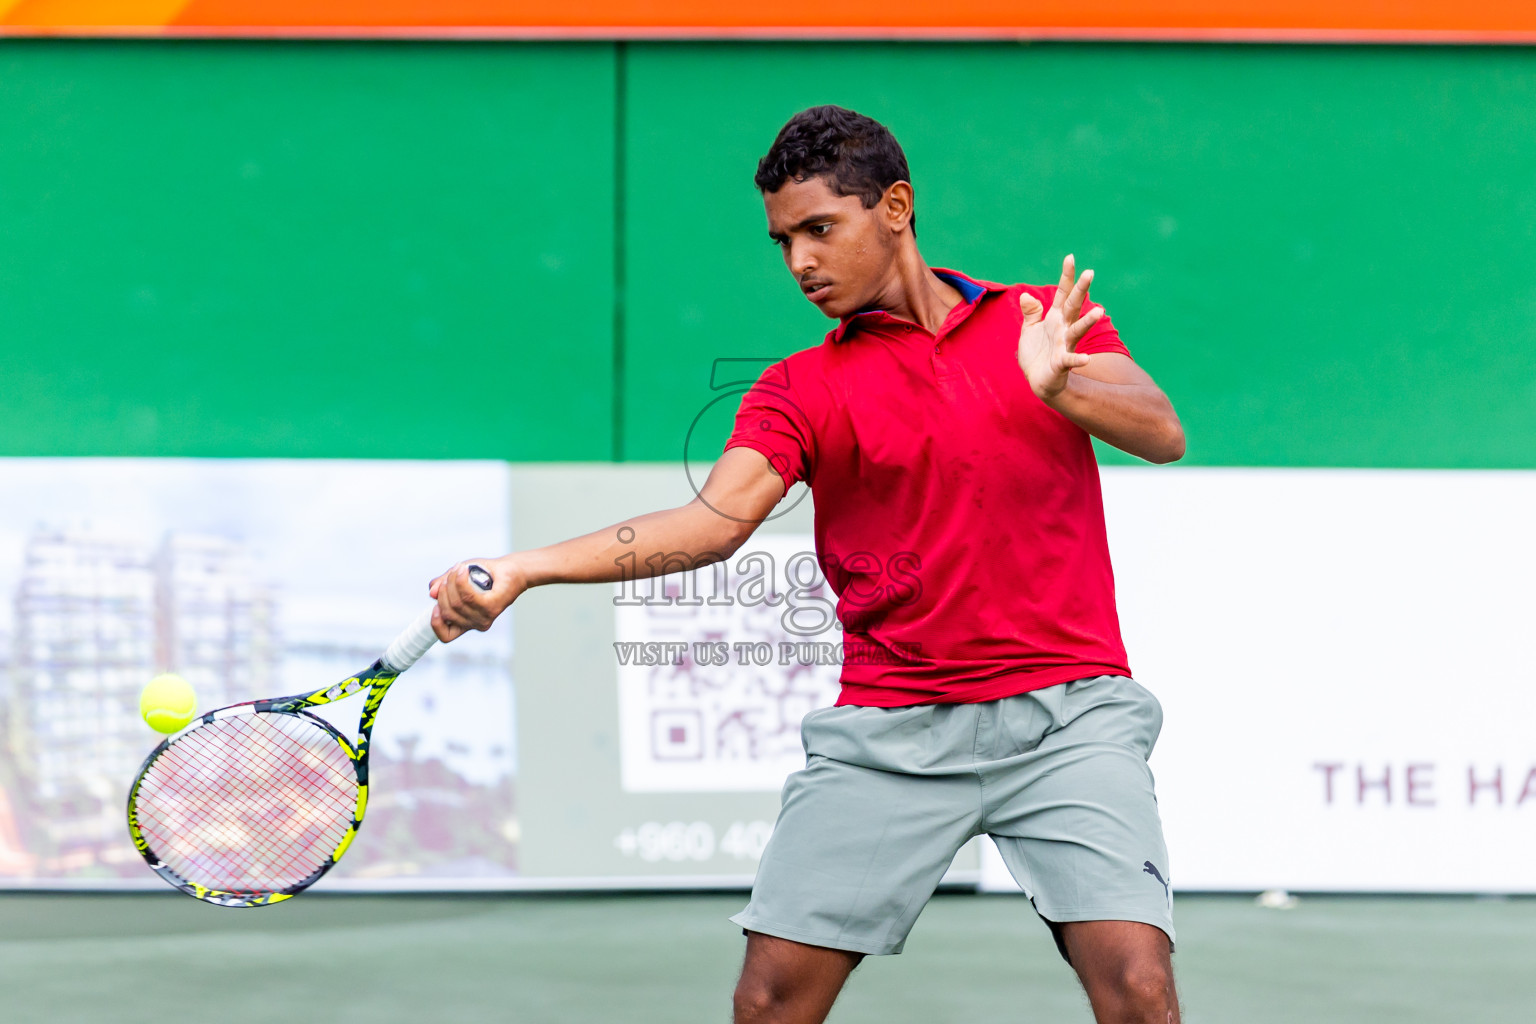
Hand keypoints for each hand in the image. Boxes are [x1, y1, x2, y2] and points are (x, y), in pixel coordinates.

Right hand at [428, 554, 525, 641]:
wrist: (511, 569)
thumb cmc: (485, 575)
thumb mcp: (457, 578)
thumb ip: (443, 584)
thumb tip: (431, 593)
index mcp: (466, 622)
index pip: (446, 636)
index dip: (435, 624)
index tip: (435, 607)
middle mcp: (475, 623)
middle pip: (447, 613)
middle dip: (444, 590)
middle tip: (452, 573)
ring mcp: (485, 617)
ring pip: (456, 603)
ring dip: (452, 581)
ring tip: (459, 567)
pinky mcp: (492, 607)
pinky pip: (468, 597)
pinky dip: (461, 581)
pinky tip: (463, 570)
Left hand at [1016, 255, 1104, 403]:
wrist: (1039, 381)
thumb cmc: (1037, 354)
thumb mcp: (1030, 330)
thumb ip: (1031, 312)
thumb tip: (1026, 295)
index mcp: (1055, 318)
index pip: (1062, 294)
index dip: (1066, 277)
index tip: (1070, 257)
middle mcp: (1063, 328)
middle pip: (1073, 306)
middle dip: (1081, 290)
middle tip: (1090, 272)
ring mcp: (1064, 345)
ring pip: (1077, 330)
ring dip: (1088, 321)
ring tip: (1099, 311)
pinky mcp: (1061, 363)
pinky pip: (1070, 361)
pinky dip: (1078, 360)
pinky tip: (1086, 360)